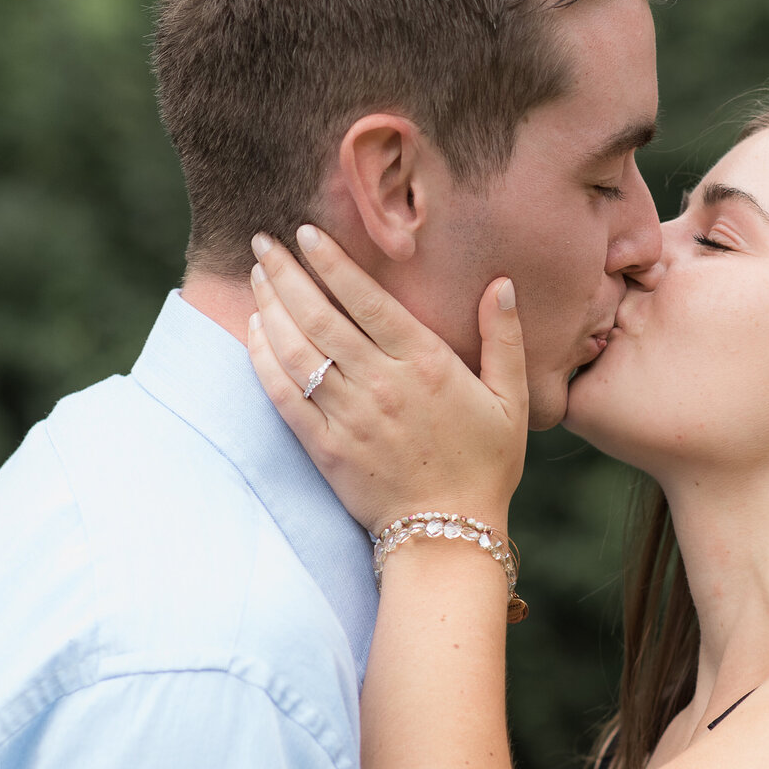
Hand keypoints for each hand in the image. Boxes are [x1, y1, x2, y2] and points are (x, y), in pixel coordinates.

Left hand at [246, 227, 528, 533]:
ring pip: (297, 350)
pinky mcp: (326, 448)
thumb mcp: (512, 400)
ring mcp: (350, 416)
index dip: (332, 263)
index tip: (305, 234)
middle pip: (321, 317)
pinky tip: (256, 333)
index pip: (367, 300)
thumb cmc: (485, 464)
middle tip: (263, 242)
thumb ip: (504, 339)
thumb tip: (501, 285)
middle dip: (285, 274)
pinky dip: (265, 360)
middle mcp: (382, 384)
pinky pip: (285, 395)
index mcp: (426, 364)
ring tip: (257, 277)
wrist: (448, 534)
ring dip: (271, 308)